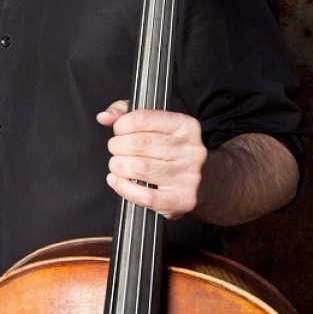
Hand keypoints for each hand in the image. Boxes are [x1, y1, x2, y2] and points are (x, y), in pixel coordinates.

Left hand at [97, 100, 207, 219]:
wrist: (208, 181)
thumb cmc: (173, 150)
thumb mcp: (157, 125)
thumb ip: (127, 114)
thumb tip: (105, 117)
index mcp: (186, 126)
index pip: (143, 119)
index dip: (121, 125)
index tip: (118, 130)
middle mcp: (191, 150)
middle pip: (139, 145)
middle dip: (117, 146)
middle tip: (116, 150)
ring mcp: (189, 176)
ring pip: (140, 168)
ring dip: (118, 166)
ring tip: (117, 165)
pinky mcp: (183, 199)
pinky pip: (145, 195)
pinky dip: (123, 188)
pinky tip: (118, 181)